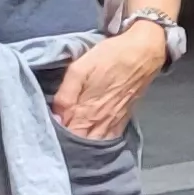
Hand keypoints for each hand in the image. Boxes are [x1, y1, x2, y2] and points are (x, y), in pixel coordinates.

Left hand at [51, 24, 166, 141]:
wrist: (144, 52)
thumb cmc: (109, 57)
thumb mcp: (79, 69)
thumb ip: (65, 95)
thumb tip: (56, 117)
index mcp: (87, 110)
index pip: (66, 134)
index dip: (55, 132)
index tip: (49, 123)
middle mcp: (101, 120)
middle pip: (81, 140)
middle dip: (69, 138)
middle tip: (59, 128)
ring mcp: (114, 120)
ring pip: (96, 142)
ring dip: (84, 141)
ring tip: (74, 131)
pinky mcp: (125, 116)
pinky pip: (111, 136)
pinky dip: (100, 140)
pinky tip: (93, 134)